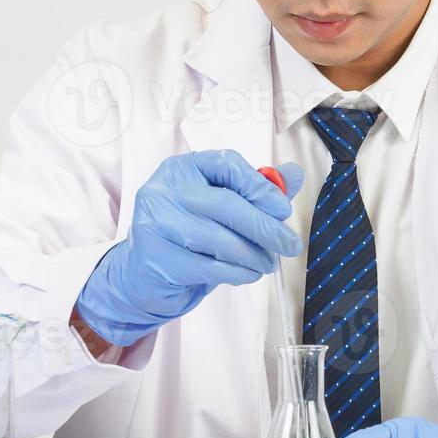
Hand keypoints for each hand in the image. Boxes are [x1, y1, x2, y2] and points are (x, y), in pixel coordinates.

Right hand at [75, 150, 303, 345]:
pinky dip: (237, 272)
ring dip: (253, 255)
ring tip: (268, 263)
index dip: (259, 186)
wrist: (144, 272)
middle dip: (265, 227)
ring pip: (219, 239)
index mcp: (182, 167)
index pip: (226, 164)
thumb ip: (255, 189)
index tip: (283, 208)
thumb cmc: (188, 232)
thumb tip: (293, 175)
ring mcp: (156, 223)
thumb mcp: (220, 204)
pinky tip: (248, 273)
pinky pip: (208, 267)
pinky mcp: (156, 258)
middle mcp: (164, 190)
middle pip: (226, 204)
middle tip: (290, 244)